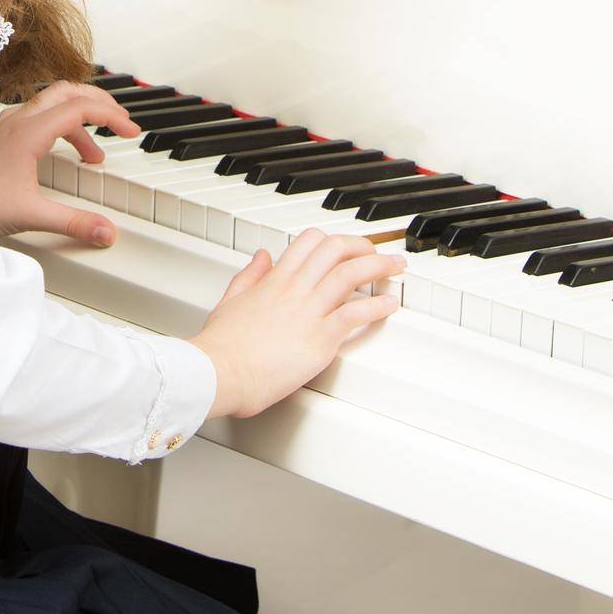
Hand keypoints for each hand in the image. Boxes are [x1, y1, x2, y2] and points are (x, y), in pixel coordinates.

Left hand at [0, 80, 139, 243]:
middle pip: (68, 92)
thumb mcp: (30, 216)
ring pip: (52, 103)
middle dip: (100, 103)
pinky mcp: (0, 137)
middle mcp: (17, 122)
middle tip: (120, 123)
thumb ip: (74, 223)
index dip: (111, 116)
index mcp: (28, 132)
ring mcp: (7, 127)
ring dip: (79, 119)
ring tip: (93, 155)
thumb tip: (106, 231)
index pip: (80, 108)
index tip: (130, 131)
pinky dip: (59, 126)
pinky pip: (37, 116)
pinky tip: (59, 152)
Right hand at [187, 226, 405, 418]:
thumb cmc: (221, 347)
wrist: (217, 373)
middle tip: (379, 254)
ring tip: (396, 268)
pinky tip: (389, 305)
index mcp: (275, 280)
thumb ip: (250, 276)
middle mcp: (295, 289)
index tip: (347, 247)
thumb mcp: (230, 300)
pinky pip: (355, 313)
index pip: (310, 242)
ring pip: (351, 273)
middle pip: (336, 249)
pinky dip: (377, 306)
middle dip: (364, 246)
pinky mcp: (319, 338)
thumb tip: (262, 255)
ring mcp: (308, 312)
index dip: (334, 240)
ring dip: (380, 266)